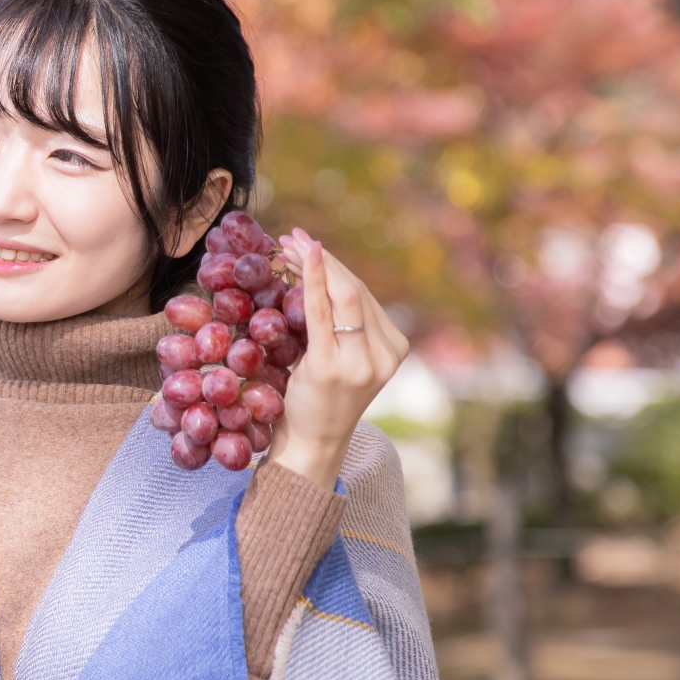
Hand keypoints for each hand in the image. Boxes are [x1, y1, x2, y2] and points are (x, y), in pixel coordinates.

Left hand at [266, 233, 409, 492]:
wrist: (312, 442)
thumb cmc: (320, 397)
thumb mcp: (343, 357)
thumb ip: (345, 324)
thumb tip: (323, 272)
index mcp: (394, 349)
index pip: (363, 295)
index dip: (334, 265)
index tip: (307, 242)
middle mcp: (385, 354)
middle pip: (354, 291)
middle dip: (323, 259)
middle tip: (292, 236)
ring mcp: (362, 363)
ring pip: (342, 296)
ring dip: (312, 265)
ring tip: (285, 246)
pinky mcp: (333, 367)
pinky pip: (322, 313)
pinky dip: (312, 280)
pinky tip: (301, 257)